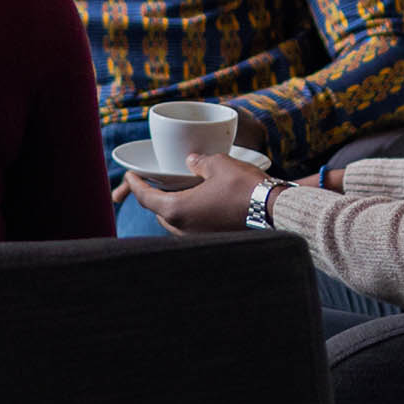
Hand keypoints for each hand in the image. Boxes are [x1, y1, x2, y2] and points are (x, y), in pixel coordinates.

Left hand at [134, 151, 267, 233]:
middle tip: (156, 182)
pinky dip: (190, 216)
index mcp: (177, 210)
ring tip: (179, 192)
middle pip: (159, 212)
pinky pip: (192, 228)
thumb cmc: (244, 188)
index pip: (146, 198)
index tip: (129, 176)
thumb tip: (192, 162)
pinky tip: (200, 204)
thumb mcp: (218, 165)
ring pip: (176, 222)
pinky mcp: (212, 241)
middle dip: (156, 197)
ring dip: (175, 208)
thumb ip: (199, 162)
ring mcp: (198, 238)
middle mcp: (183, 229)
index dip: (135, 185)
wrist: (273, 211)